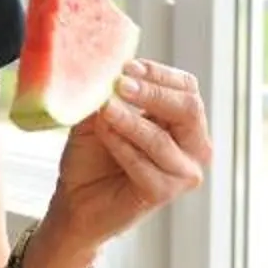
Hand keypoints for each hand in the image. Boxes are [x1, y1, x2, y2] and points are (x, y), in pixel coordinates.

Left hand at [45, 59, 212, 254]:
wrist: (74, 201)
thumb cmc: (92, 157)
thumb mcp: (101, 115)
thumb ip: (112, 93)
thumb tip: (114, 66)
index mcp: (184, 123)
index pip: (187, 88)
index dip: (159, 74)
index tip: (126, 67)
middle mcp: (193, 147)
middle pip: (189, 109)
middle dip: (153, 93)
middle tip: (121, 84)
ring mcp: (182, 173)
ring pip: (161, 138)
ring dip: (129, 121)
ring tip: (104, 110)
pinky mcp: (164, 193)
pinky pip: (144, 164)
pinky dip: (121, 145)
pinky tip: (104, 133)